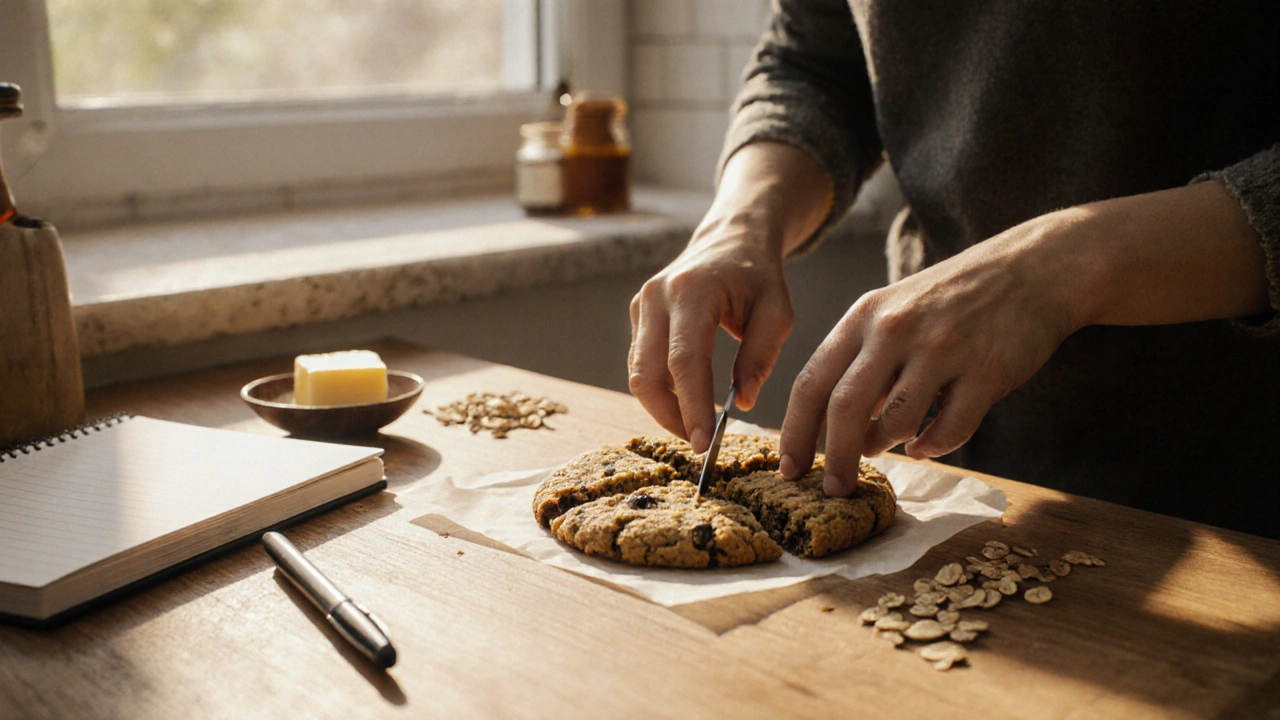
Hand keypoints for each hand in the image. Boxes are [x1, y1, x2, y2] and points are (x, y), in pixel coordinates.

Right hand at [629, 226, 794, 451]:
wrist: (730, 239)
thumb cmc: (758, 276)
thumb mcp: (778, 311)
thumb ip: (761, 356)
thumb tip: (743, 403)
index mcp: (692, 290)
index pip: (685, 360)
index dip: (692, 406)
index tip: (704, 443)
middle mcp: (657, 296)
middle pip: (648, 373)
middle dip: (671, 416)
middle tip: (699, 444)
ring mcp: (641, 304)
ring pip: (638, 374)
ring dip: (664, 408)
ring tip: (696, 427)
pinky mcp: (637, 315)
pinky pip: (642, 364)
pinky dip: (661, 391)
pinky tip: (686, 404)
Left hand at [778, 179, 1270, 496]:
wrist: (1032, 270)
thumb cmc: (951, 300)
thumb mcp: (893, 313)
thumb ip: (860, 363)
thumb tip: (833, 430)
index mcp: (864, 316)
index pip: (812, 383)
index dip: (794, 433)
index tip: (788, 469)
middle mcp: (897, 330)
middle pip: (844, 408)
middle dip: (832, 458)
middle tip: (830, 489)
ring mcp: (943, 349)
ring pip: (894, 422)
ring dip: (882, 448)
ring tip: (883, 452)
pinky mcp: (987, 370)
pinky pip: (949, 429)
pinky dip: (931, 447)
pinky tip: (924, 447)